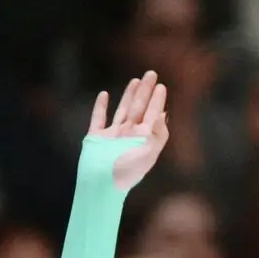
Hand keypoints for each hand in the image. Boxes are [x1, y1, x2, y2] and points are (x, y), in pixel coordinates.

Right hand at [88, 69, 169, 191]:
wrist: (101, 183)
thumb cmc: (126, 171)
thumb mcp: (147, 152)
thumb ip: (157, 133)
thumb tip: (163, 114)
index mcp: (142, 138)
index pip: (152, 114)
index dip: (157, 100)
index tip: (161, 86)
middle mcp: (129, 135)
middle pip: (139, 108)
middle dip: (145, 91)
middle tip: (151, 73)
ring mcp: (112, 136)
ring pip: (122, 110)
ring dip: (128, 95)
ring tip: (135, 81)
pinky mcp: (96, 138)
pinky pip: (98, 118)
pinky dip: (100, 107)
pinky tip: (104, 95)